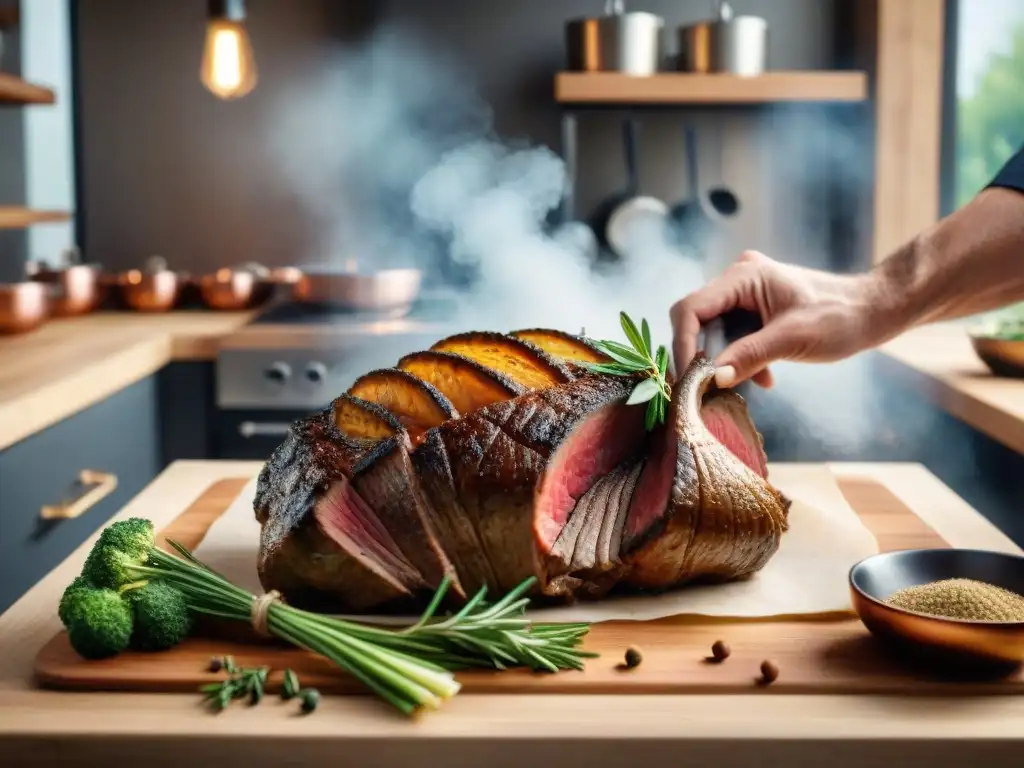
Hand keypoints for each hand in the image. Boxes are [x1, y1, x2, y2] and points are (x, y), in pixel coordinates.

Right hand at [670, 250, 878, 387]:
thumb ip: (749, 356)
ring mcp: (745, 293)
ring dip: (727, 361)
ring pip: (714, 332)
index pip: (691, 309)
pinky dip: (742, 358)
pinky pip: (733, 335)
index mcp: (743, 275)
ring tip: (753, 381)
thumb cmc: (840, 317)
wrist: (873, 310)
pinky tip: (766, 377)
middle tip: (709, 388)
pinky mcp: (754, 309)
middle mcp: (738, 279)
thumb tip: (712, 379)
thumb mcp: (792, 339)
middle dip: (703, 356)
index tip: (687, 379)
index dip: (682, 344)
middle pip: (697, 321)